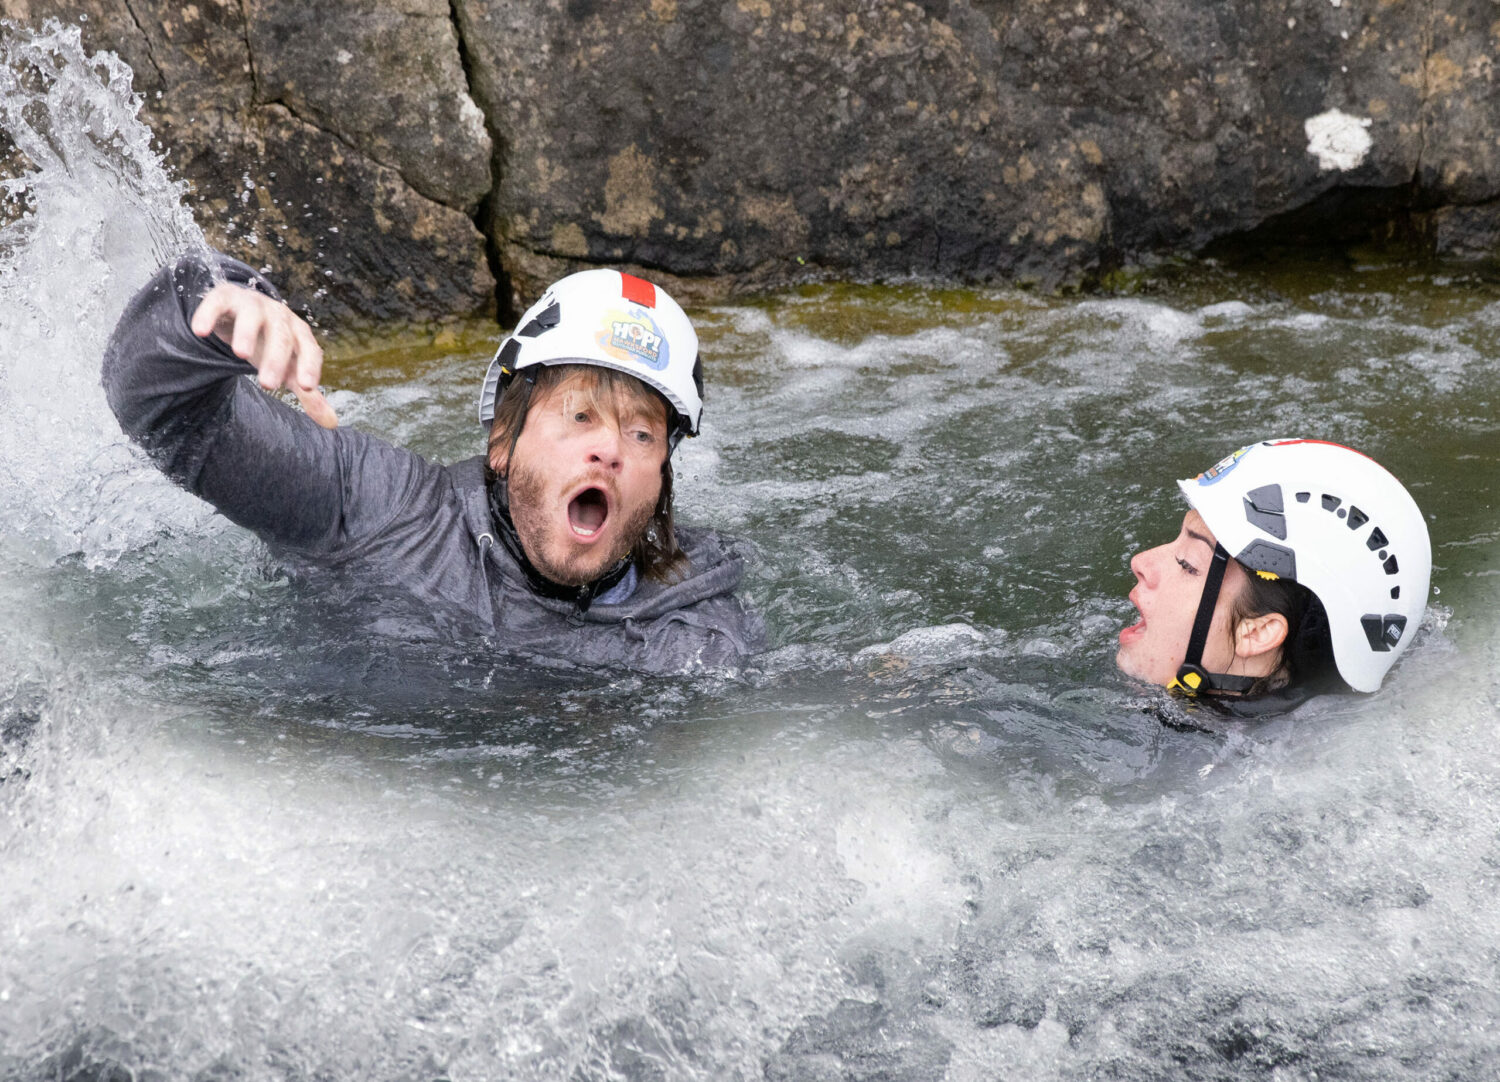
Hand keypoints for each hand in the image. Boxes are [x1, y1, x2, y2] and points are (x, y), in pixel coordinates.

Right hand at [190, 283, 338, 428]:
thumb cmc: (271, 344)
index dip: (310, 366)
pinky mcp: (225, 298)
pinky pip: (218, 303)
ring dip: (247, 333)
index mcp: (298, 334)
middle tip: (268, 384)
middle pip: (282, 336)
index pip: (310, 349)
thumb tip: (332, 423)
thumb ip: (307, 392)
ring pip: (252, 316)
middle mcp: (279, 316)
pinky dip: (208, 314)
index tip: (307, 387)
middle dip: (276, 359)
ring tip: (240, 355)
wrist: (244, 311)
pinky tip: (200, 330)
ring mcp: (253, 305)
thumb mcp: (290, 367)